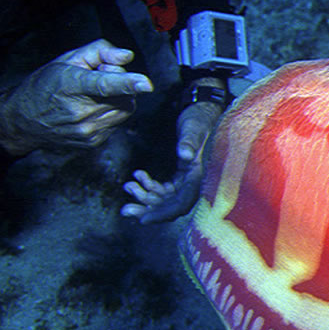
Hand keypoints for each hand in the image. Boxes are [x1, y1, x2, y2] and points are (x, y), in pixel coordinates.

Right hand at [0, 39, 152, 155]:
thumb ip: (100, 51)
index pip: (104, 85)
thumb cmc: (46, 85)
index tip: (146, 83)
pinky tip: (91, 110)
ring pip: (126, 110)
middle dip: (121, 86)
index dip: (126, 83)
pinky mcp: (93, 142)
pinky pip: (117, 122)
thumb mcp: (67, 59)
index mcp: (72, 86)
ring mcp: (87, 131)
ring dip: (118, 100)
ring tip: (94, 96)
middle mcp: (81, 112)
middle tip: (100, 81)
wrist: (24, 121)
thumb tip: (127, 57)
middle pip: (125, 97)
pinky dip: (111, 113)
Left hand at [121, 89, 222, 222]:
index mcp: (201, 176)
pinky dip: (149, 185)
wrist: (202, 110)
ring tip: (129, 186)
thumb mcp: (195, 127)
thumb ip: (190, 141)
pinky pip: (164, 189)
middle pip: (171, 206)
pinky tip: (137, 175)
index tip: (144, 219)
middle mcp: (195, 183)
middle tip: (126, 210)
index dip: (164, 213)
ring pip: (166, 199)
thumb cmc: (200, 118)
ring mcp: (188, 180)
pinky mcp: (182, 175)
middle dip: (149, 209)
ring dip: (146, 197)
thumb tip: (184, 155)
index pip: (182, 203)